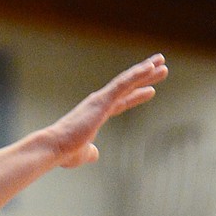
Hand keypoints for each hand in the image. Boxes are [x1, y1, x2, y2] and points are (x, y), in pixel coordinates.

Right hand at [47, 55, 167, 169]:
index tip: (151, 89)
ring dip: (145, 71)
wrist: (54, 148)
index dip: (136, 95)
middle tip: (159, 64)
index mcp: (97, 114)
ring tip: (161, 62)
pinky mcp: (102, 101)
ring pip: (127, 81)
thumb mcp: (83, 154)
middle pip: (127, 86)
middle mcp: (99, 102)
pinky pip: (123, 84)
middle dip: (144, 76)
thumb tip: (94, 153)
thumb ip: (91, 152)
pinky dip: (137, 75)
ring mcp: (101, 100)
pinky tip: (150, 68)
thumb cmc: (65, 152)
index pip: (122, 101)